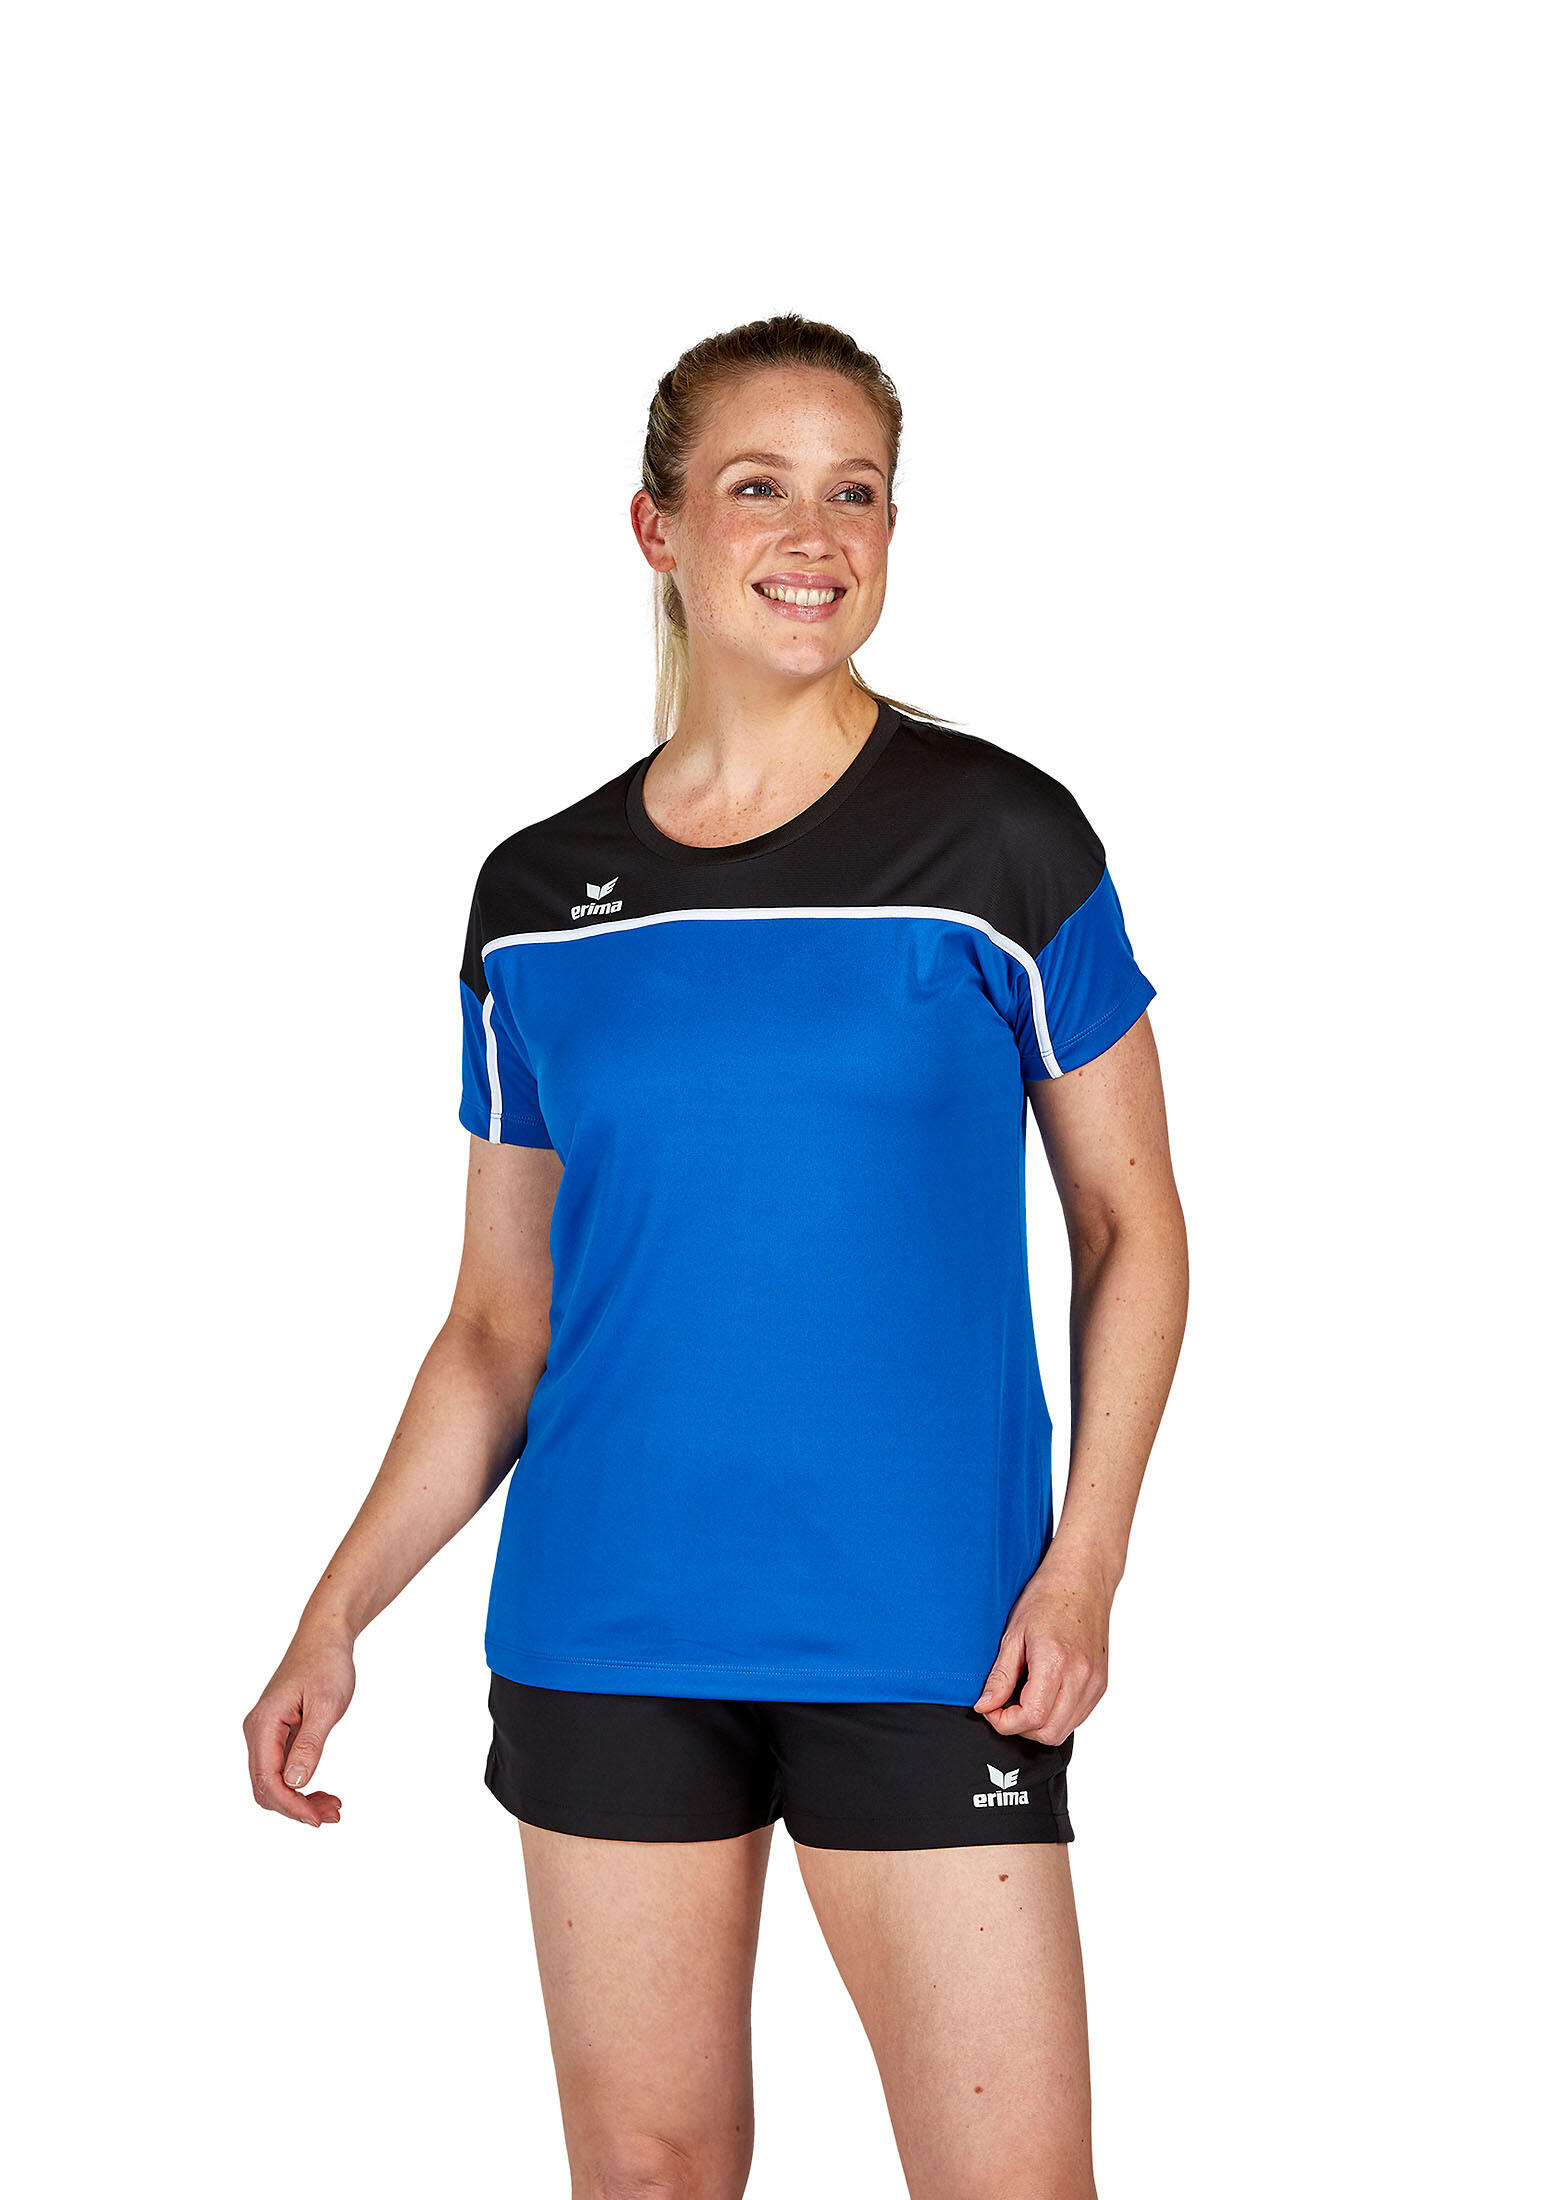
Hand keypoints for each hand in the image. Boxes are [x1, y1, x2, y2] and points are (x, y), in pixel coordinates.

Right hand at [243, 1627, 355, 1827]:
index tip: (319, 1819)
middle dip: (296, 1808)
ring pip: (273, 1782)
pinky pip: (280, 1769)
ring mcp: (264, 1734)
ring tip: (332, 1807)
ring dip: (299, 1799)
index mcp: (263, 1725)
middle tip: (332, 1814)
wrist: (325, 1637)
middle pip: (266, 1787)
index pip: (268, 1780)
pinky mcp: (276, 1734)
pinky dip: (300, 1785)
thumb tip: (294, 1783)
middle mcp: (257, 1732)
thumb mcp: (326, 1705)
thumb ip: (309, 1745)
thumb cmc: (327, 1664)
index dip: (292, 1806)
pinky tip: (321, 1792)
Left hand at [973, 1551, 1112, 1743]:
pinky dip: (1055, 1716)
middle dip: (1019, 1727)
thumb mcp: (1013, 1634)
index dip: (1004, 1721)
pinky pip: (1076, 1717)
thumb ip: (1000, 1676)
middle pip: (1048, 1733)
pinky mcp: (1101, 1685)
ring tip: (1022, 1696)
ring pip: (1063, 1730)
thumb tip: (985, 1706)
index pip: (1031, 1718)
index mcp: (1056, 1662)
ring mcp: (1095, 1683)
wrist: (1083, 1579)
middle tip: (1002, 1704)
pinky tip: (1042, 1693)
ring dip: (1038, 1724)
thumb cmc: (1047, 1597)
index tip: (990, 1709)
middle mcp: (1081, 1677)